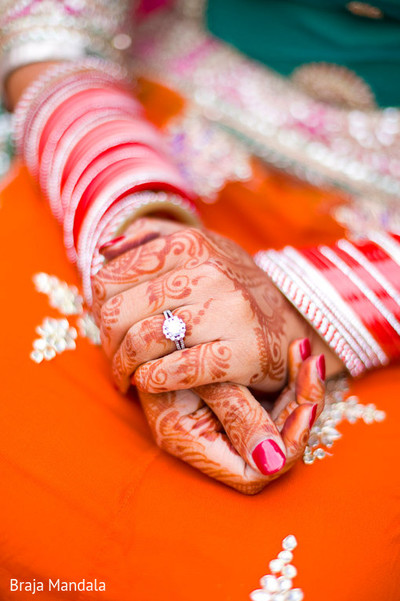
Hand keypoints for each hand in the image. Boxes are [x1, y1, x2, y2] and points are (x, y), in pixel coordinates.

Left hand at [92, 218, 308, 394]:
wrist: (293, 321)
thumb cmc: (232, 288)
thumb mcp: (201, 249)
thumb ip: (151, 240)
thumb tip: (103, 250)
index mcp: (191, 244)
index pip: (110, 278)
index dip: (98, 309)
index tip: (107, 327)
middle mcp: (210, 272)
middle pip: (120, 312)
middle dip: (107, 344)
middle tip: (113, 359)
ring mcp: (229, 312)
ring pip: (144, 340)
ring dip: (125, 367)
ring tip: (126, 376)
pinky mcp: (243, 352)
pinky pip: (179, 370)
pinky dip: (153, 380)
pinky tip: (149, 381)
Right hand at [137, 339, 324, 493]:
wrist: (144, 328)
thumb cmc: (164, 352)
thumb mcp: (202, 380)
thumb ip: (236, 415)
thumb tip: (274, 462)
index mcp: (198, 445)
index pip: (256, 471)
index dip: (286, 445)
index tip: (305, 407)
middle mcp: (215, 442)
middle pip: (274, 446)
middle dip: (299, 407)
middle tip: (312, 366)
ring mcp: (227, 424)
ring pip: (277, 423)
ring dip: (297, 390)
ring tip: (308, 355)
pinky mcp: (235, 403)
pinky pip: (270, 402)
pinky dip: (286, 380)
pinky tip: (296, 351)